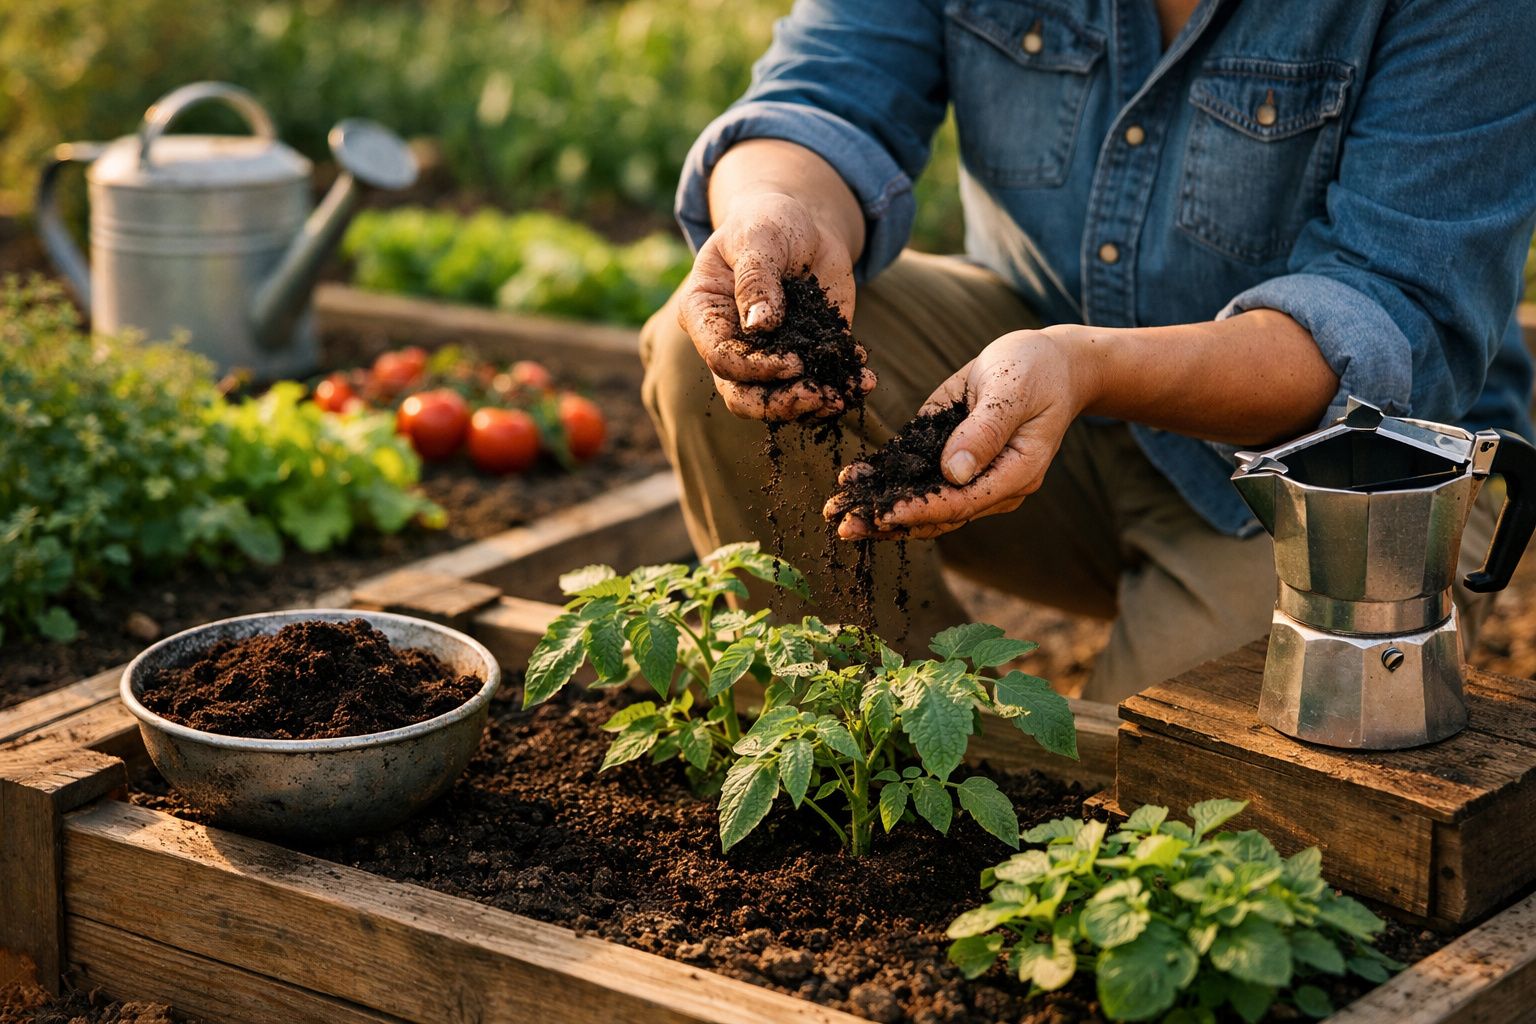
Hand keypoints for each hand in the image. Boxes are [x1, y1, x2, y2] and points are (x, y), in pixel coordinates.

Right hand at [677, 192, 874, 419]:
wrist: (803, 224)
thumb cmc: (766, 222)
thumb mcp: (759, 238)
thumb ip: (756, 279)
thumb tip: (760, 325)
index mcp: (704, 314)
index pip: (721, 356)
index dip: (755, 367)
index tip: (793, 361)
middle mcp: (731, 344)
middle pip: (742, 395)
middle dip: (778, 403)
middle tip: (817, 397)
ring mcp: (766, 356)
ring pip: (777, 400)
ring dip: (812, 405)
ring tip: (844, 395)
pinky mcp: (804, 357)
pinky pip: (816, 382)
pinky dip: (841, 385)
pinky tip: (864, 379)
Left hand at [826, 327, 1092, 539]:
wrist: (1049, 362)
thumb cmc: (1037, 370)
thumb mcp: (1013, 389)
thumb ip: (985, 430)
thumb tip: (954, 472)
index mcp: (1016, 473)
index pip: (962, 502)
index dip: (920, 509)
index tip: (884, 514)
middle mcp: (993, 486)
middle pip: (937, 515)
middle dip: (889, 521)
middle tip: (844, 525)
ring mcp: (971, 476)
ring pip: (924, 505)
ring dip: (880, 510)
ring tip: (837, 513)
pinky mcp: (951, 458)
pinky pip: (917, 478)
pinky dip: (885, 483)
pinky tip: (852, 483)